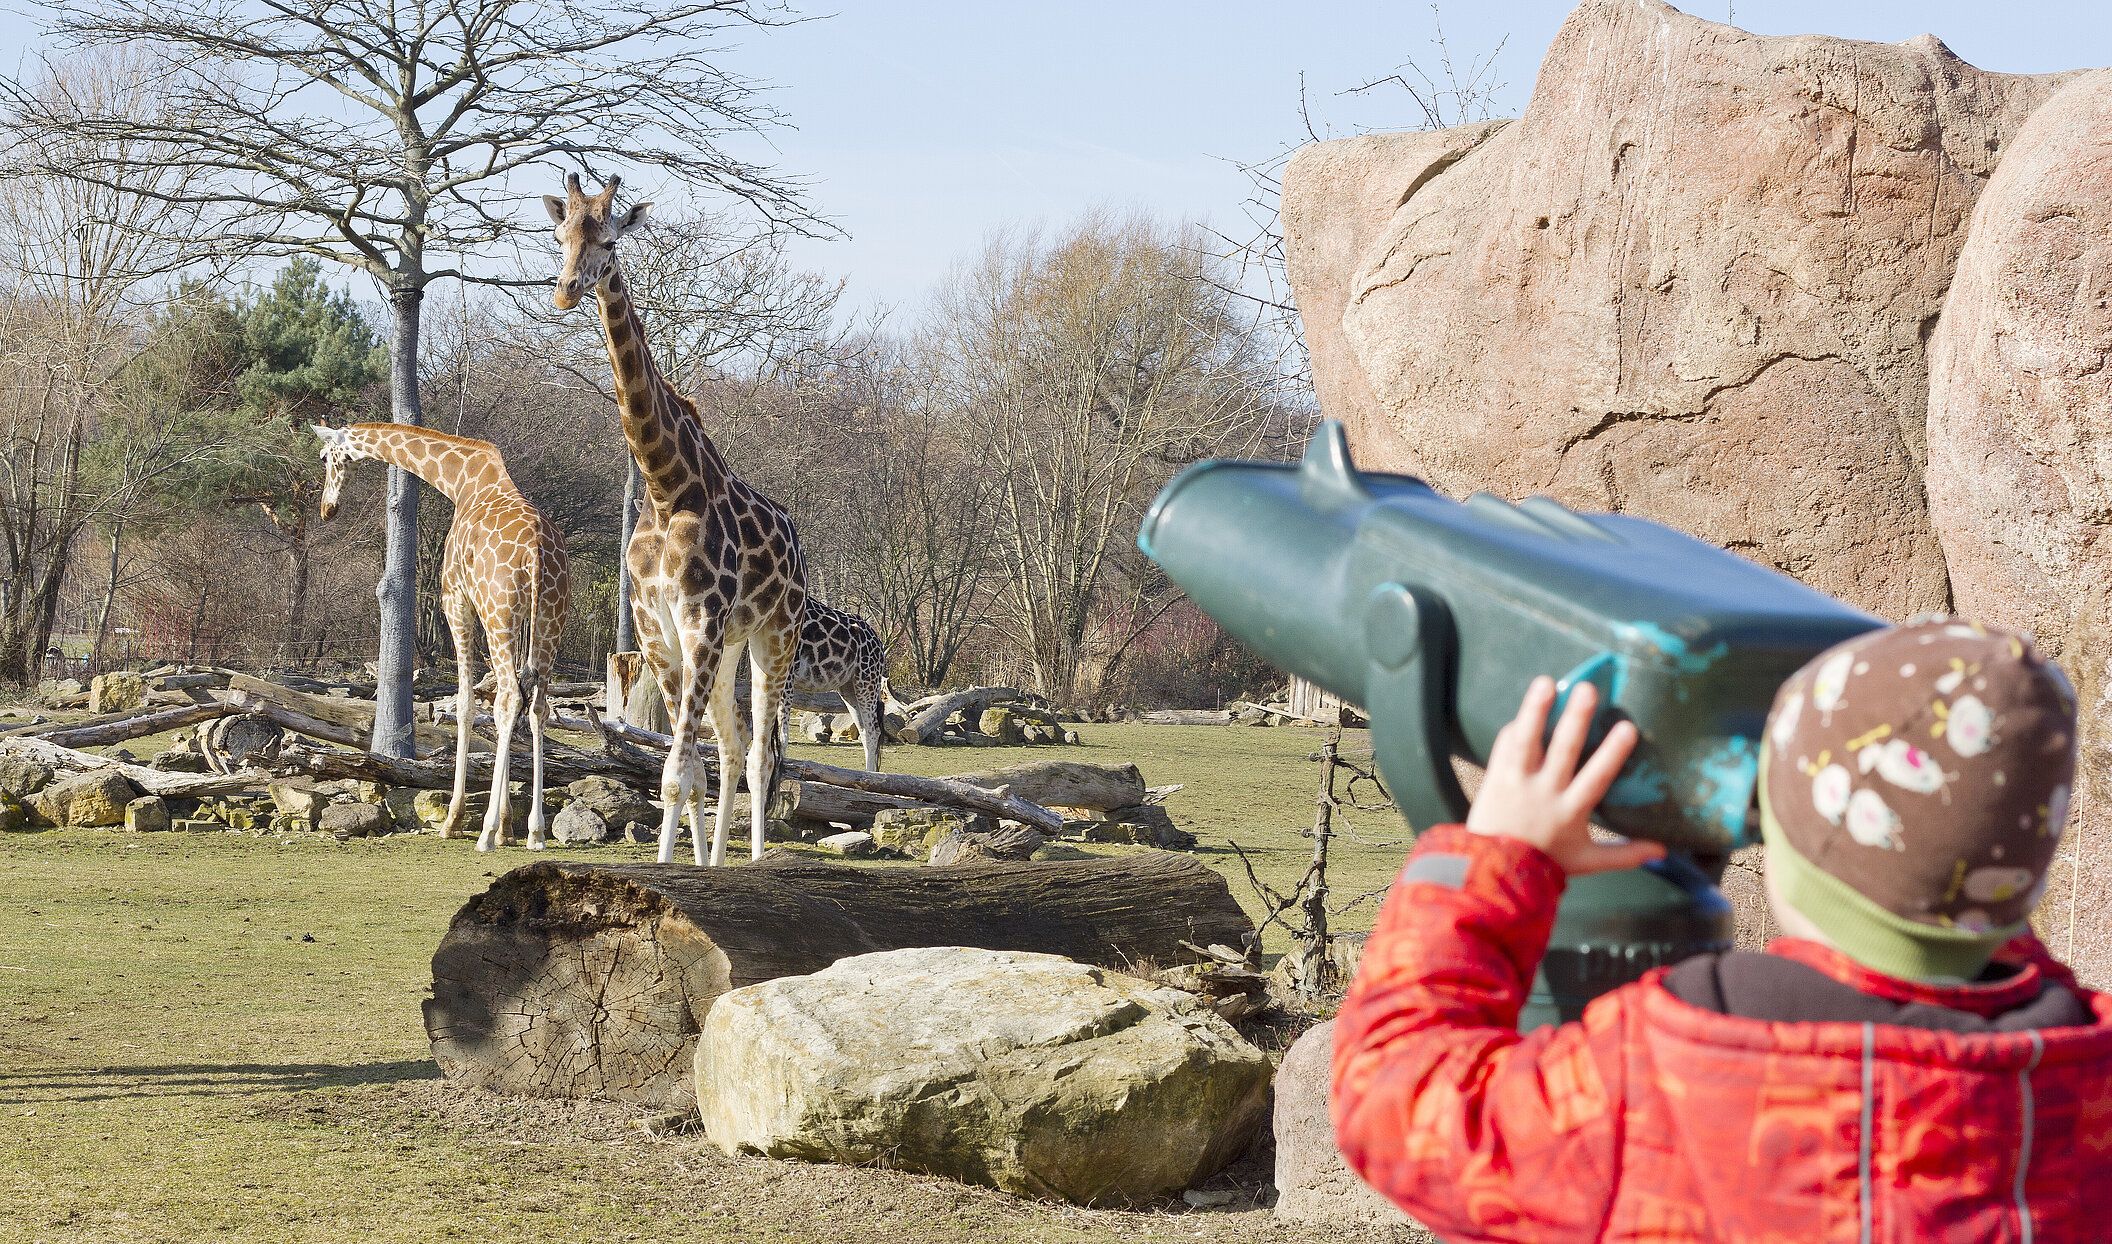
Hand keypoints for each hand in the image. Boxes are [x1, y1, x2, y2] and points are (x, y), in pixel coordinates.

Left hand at [1465, 676, 1664, 875]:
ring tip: (1546, 682)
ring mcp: (1518, 783)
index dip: (1612, 754)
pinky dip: (1515, 728)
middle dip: (1576, 719)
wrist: (1495, 870)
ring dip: (1536, 710)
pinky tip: (1526, 708)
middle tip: (1588, 689)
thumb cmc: (1546, 864)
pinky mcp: (1496, 777)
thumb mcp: (1588, 862)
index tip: (1628, 728)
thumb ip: (1625, 854)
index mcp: (1571, 811)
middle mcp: (1546, 792)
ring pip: (1527, 741)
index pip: (1596, 778)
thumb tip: (1663, 851)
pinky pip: (1505, 747)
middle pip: (1563, 750)